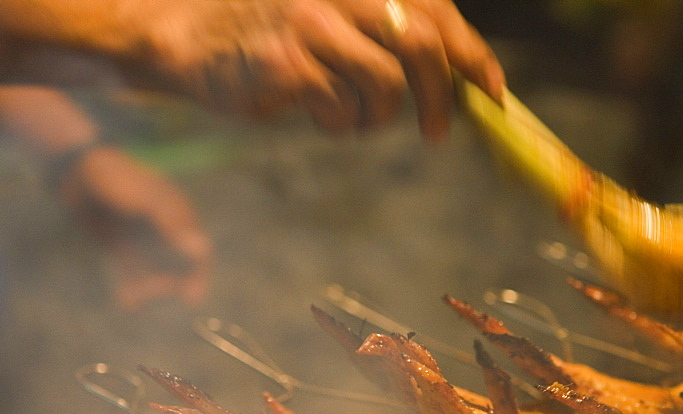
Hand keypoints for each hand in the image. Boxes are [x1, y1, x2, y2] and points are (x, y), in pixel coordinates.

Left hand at [59, 145, 212, 310]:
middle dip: (167, 284)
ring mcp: (143, 239)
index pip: (196, 250)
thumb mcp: (147, 201)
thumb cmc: (116, 180)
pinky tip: (126, 301)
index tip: (191, 298)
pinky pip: (132, 271)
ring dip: (147, 288)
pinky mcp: (122, 247)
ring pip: (154, 272)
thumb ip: (173, 227)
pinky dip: (131, 286)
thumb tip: (203, 251)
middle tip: (152, 294)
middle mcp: (164, 230)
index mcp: (178, 215)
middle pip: (176, 266)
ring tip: (131, 297)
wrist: (76, 174)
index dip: (197, 274)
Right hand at [134, 0, 504, 139]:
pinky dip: (337, 124)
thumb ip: (384, 30)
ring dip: (375, 116)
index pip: (434, 10)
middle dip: (440, 97)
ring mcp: (311, 23)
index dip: (472, 53)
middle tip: (436, 132)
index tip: (493, 91)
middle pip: (420, 45)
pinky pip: (339, 110)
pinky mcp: (286, 63)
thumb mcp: (333, 16)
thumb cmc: (270, 33)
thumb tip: (455, 75)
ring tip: (350, 116)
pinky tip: (315, 114)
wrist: (188, 36)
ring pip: (384, 85)